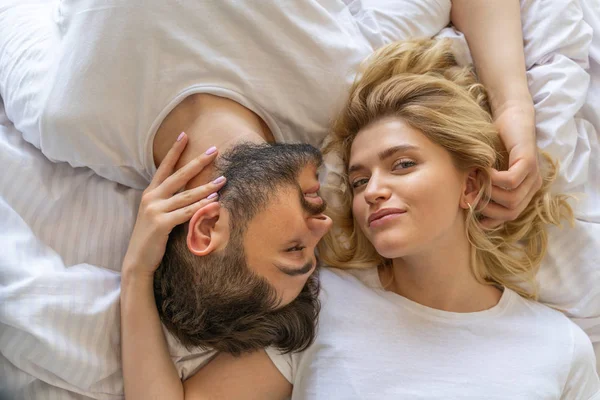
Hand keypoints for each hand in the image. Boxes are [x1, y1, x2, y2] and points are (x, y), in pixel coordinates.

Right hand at [122, 134, 225, 276]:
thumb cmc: (151, 237)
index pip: (164, 167)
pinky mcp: (161, 224)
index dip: (175, 151)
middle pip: (178, 176)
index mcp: (150, 193)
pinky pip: (186, 213)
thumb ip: (168, 201)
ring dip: (206, 187)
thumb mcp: (156, 214)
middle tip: (214, 150)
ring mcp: (155, 210)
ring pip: (186, 195)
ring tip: (223, 180)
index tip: (185, 135)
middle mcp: (151, 198)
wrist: (137, 260)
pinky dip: (201, 207)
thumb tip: (190, 191)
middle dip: (197, 162)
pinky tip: (214, 202)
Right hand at [480, 102, 542, 227]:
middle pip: (511, 212)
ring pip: (512, 199)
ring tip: (474, 179)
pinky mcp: (529, 162)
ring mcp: (533, 174)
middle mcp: (532, 186)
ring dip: (488, 192)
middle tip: (469, 194)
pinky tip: (483, 168)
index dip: (490, 219)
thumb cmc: (495, 142)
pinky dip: (493, 179)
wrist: (510, 114)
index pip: (510, 216)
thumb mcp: (488, 170)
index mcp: (525, 191)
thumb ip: (483, 187)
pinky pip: (510, 181)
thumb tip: (465, 205)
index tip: (472, 213)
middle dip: (487, 207)